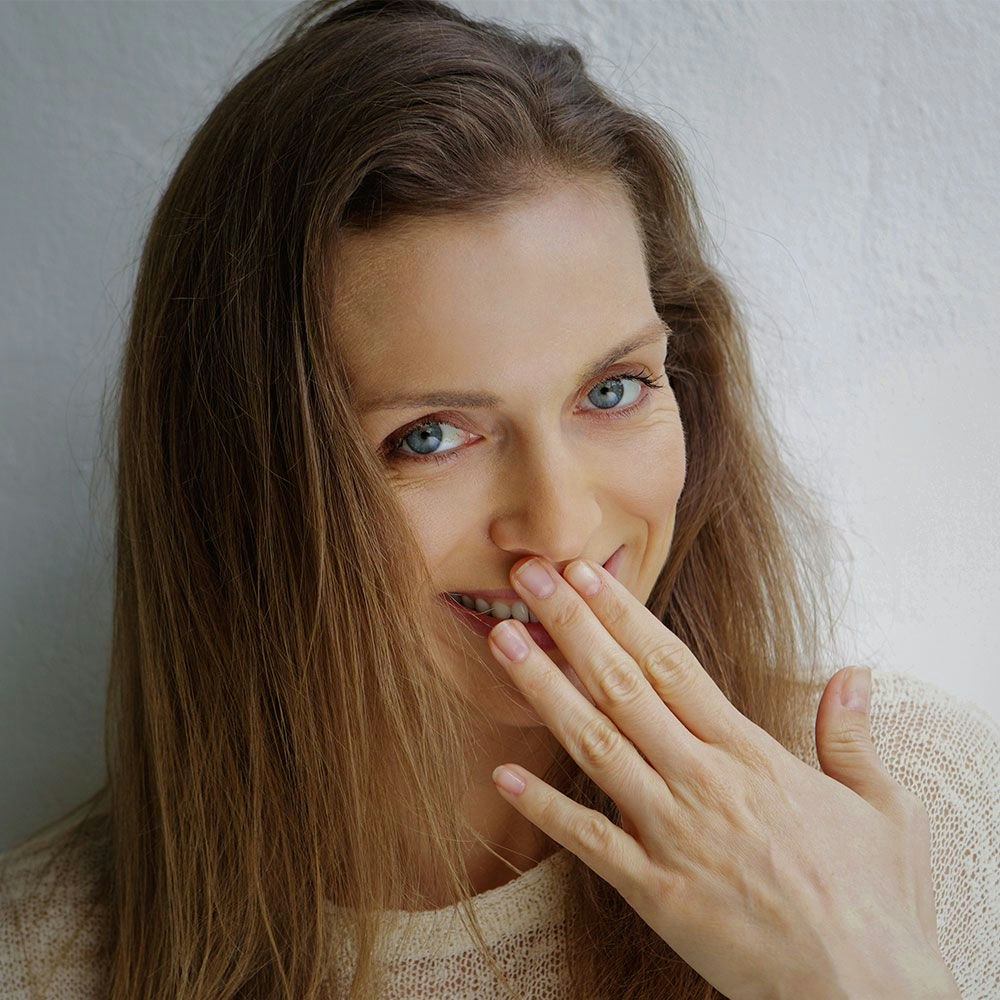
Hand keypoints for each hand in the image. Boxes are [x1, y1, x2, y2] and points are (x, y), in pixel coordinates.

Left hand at [486, 556, 956, 999]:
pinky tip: (503, 773)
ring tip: (503, 641)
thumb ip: (852, 736)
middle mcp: (704, 782)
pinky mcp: (655, 892)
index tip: (586, 574)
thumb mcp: (882, 807)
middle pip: (623, 688)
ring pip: (596, 746)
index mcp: (751, 754)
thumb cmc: (874, 901)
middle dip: (570, 627)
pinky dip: (545, 807)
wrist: (865, 994)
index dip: (623, 614)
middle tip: (528, 577)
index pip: (673, 665)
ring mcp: (674, 835)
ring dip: (544, 690)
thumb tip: (853, 676)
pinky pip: (589, 841)